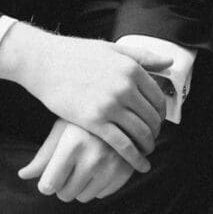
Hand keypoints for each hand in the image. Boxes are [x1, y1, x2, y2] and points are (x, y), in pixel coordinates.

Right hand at [0, 24, 169, 171]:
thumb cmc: (75, 54)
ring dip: (147, 146)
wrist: (43, 62)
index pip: (158, 98)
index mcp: (130, 68)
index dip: (160, 113)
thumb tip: (169, 62)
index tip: (156, 120)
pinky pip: (123, 145)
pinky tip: (139, 164)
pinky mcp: (94, 121)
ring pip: (141, 133)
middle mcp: (124, 86)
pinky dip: (135, 158)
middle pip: (152, 118)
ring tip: (144, 150)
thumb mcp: (110, 49)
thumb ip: (141, 56)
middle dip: (154, 131)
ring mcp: (110, 105)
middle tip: (150, 137)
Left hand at [19, 119, 133, 202]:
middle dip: (62, 184)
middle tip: (66, 166)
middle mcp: (93, 158)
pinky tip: (98, 165)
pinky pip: (101, 194)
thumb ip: (43, 156)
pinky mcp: (125, 173)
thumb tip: (22, 175)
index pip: (50, 185)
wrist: (119, 110)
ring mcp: (112, 166)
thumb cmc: (81, 120)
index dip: (45, 184)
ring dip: (79, 186)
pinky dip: (96, 185)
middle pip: (65, 194)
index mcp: (72, 145)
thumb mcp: (60, 131)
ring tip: (82, 163)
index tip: (47, 178)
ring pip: (83, 197)